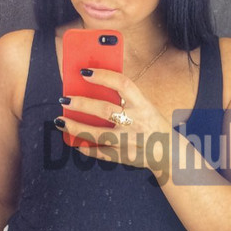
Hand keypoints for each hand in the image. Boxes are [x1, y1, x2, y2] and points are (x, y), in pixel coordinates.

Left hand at [56, 68, 171, 173]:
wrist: (170, 153)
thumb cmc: (152, 124)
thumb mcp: (146, 107)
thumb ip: (126, 99)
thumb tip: (94, 86)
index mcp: (143, 105)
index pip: (123, 85)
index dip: (103, 76)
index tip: (84, 72)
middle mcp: (137, 122)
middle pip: (104, 110)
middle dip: (81, 104)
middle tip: (64, 100)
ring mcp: (130, 142)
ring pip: (98, 134)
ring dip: (76, 127)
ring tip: (60, 121)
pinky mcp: (124, 157)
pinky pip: (101, 153)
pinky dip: (86, 149)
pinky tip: (75, 142)